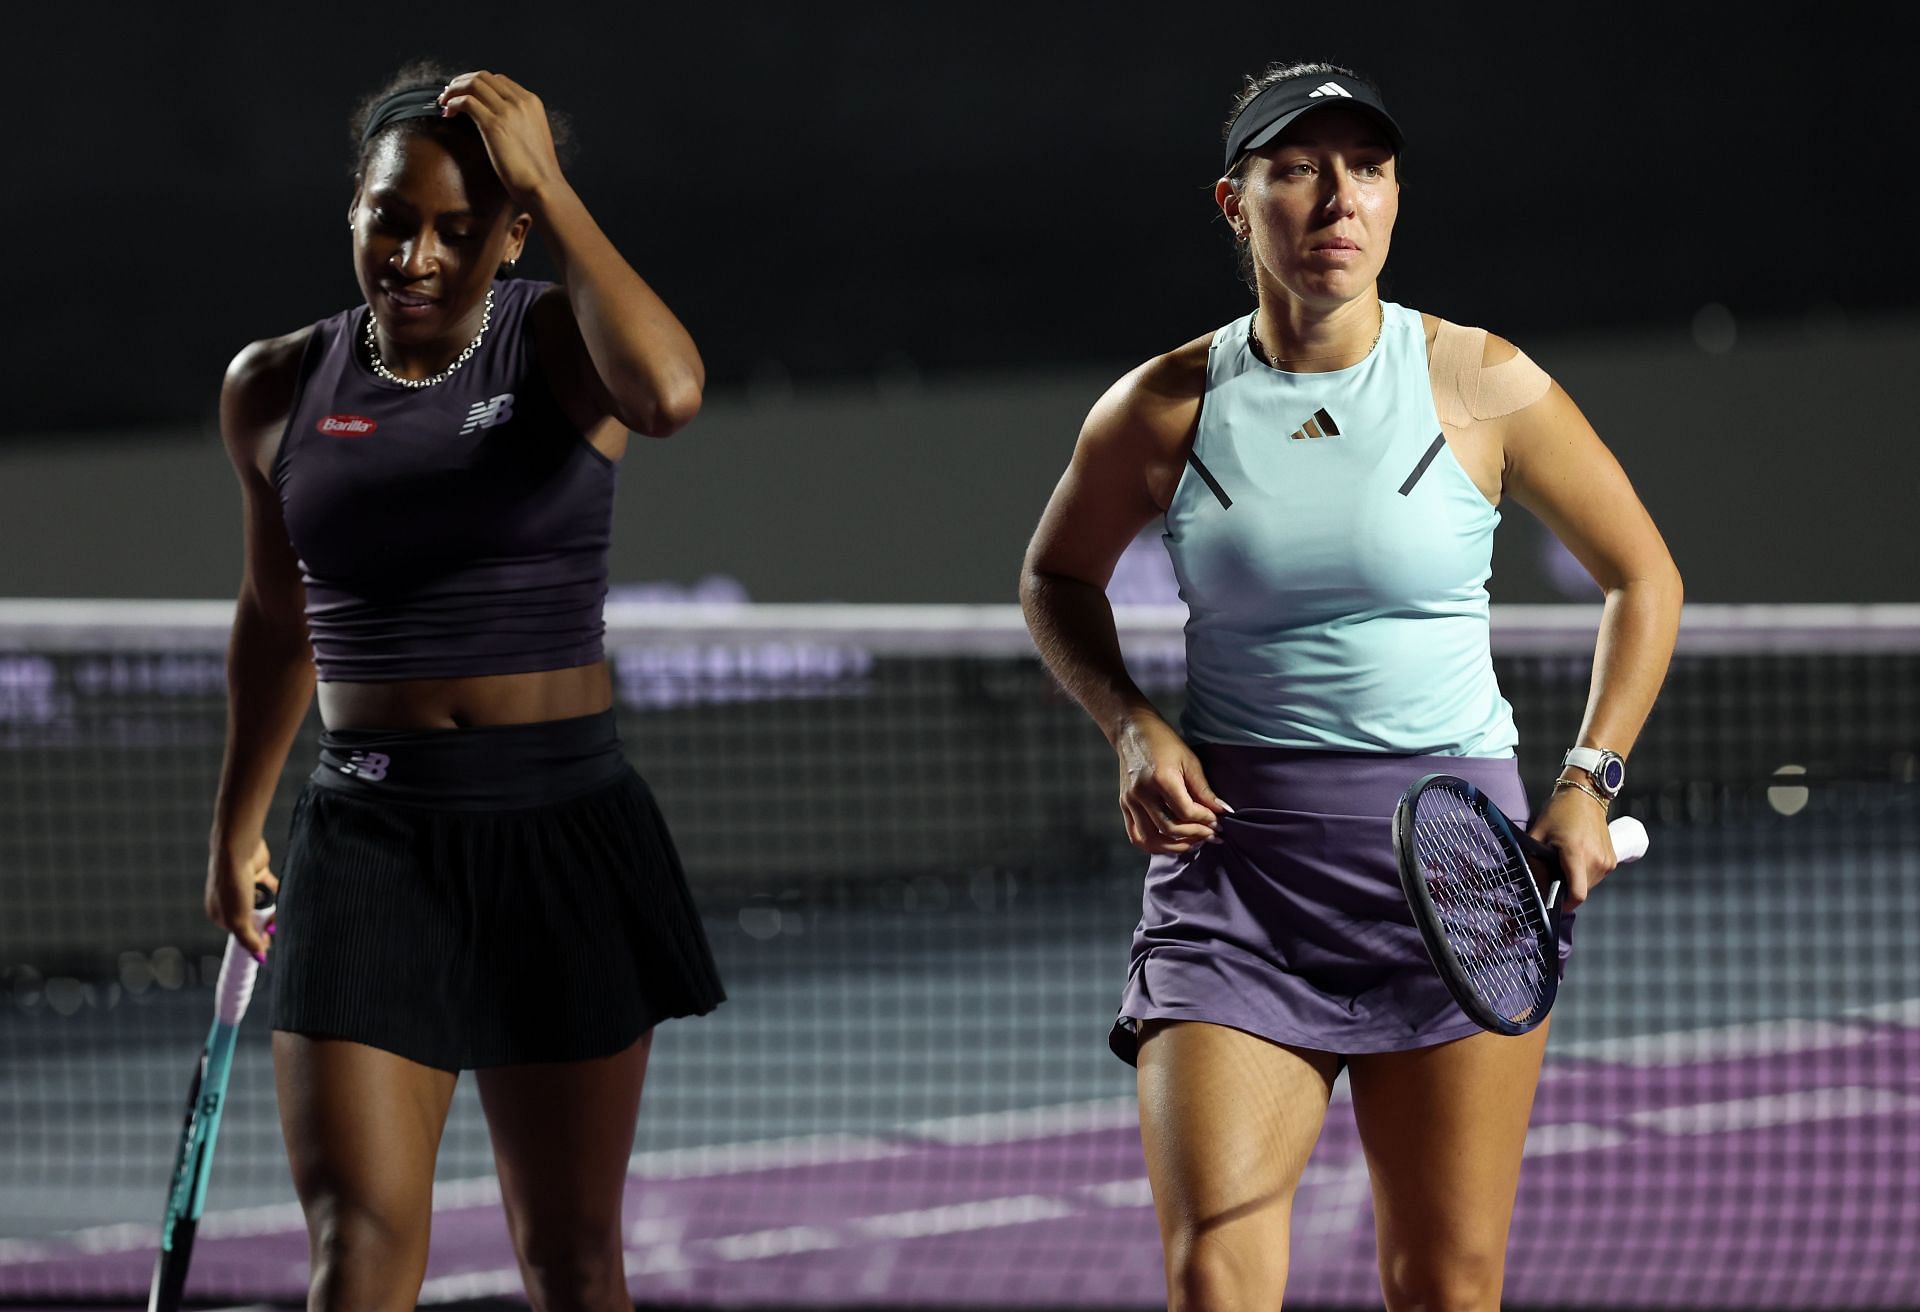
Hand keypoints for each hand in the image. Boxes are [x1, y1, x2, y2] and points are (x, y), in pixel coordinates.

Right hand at [205, 837, 277, 962]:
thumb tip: (260, 958)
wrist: (238, 850)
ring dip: (271, 906)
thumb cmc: (232, 884)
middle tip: (275, 927)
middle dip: (265, 923)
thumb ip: (248, 940)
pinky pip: (271, 888)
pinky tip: (281, 892)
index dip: (255, 939)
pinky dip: (276, 891)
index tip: (269, 943)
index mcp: (218, 913)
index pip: (239, 933)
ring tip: (276, 908)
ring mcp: (243, 887)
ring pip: (263, 904)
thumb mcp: (239, 919)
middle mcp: (229, 900)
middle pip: (253, 919)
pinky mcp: (257, 874)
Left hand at [438, 71, 566, 209]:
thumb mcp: (533, 136)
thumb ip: (520, 122)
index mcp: (532, 102)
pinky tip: (448, 113)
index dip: (477, 83)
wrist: (543, 186)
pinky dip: (453, 103)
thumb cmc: (538, 171)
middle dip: (462, 82)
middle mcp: (520, 102)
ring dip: (454, 90)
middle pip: (483, 77)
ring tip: (444, 102)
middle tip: (449, 94)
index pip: (498, 80)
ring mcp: (507, 111)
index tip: (465, 92)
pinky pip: (466, 102)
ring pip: (472, 84)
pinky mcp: (493, 125)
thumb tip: (501, 123)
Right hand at [1115, 714, 1232, 854]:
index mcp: (1161, 779)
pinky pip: (1136, 836)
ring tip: (1193, 843)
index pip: (1186, 811)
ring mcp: (1130, 801)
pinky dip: (1154, 845)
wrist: (1133, 731)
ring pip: (1151, 839)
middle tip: (1211, 835)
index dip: (1205, 820)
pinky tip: (1171, 843)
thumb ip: (1204, 790)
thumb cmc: (1165, 743)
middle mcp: (1142, 793)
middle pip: (1169, 829)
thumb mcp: (1190, 761)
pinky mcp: (1124, 805)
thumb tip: (1223, 812)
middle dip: (1195, 836)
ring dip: (1174, 847)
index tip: (1218, 822)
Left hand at [1527, 783, 1616, 909]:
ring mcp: (1608, 861)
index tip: (1553, 902)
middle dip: (1564, 888)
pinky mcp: (1612, 860)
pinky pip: (1596, 877)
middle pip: (1580, 891)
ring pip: (1588, 885)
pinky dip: (1584, 873)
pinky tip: (1576, 858)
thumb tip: (1531, 884)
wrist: (1586, 794)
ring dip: (1575, 880)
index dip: (1564, 904)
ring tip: (1564, 861)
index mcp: (1577, 854)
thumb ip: (1533, 861)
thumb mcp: (1539, 834)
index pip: (1577, 895)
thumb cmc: (1559, 811)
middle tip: (1552, 871)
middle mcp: (1597, 860)